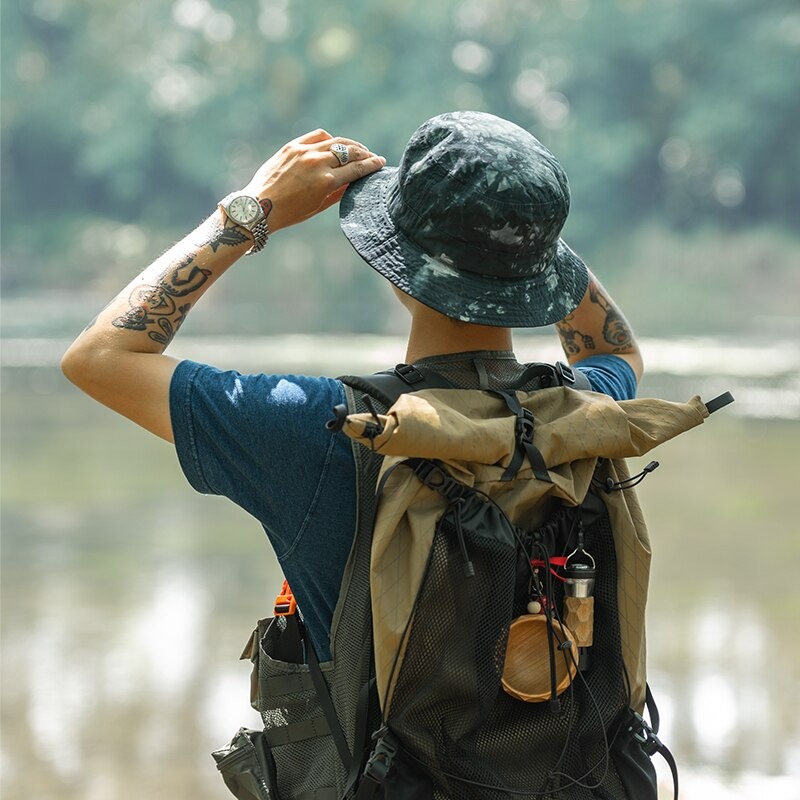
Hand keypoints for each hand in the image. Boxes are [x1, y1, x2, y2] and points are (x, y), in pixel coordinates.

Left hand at [241, 129, 385, 232]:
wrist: (260, 206)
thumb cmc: (290, 212)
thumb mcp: (319, 206)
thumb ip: (339, 192)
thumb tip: (354, 181)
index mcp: (326, 181)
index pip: (356, 169)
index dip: (371, 165)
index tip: (381, 162)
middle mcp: (317, 163)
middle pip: (350, 152)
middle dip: (364, 154)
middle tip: (372, 156)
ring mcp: (304, 152)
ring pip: (336, 141)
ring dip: (350, 145)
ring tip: (357, 150)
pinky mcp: (293, 146)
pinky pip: (318, 136)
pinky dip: (330, 139)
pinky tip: (335, 144)